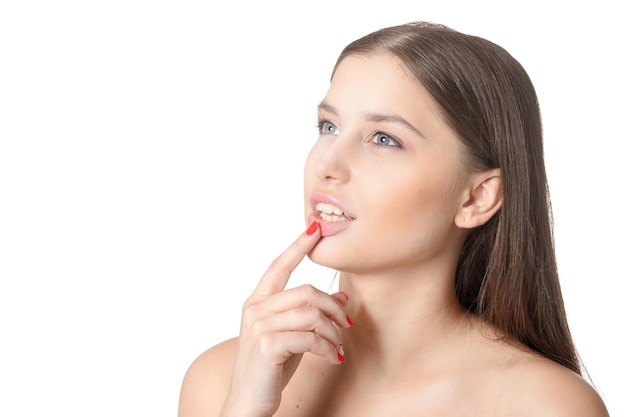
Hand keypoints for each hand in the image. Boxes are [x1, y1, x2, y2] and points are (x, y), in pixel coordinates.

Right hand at [220, 222, 351, 416]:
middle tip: (346, 324)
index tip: (315, 228)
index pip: (279, 266)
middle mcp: (255, 309)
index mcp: (258, 302)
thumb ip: (308, 314)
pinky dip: (327, 348)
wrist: (248, 402)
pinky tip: (333, 358)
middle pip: (306, 291)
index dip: (298, 246)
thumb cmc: (270, 368)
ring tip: (338, 347)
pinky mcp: (268, 345)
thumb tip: (339, 296)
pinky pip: (310, 337)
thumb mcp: (292, 336)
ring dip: (333, 332)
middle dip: (332, 308)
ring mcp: (259, 326)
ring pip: (311, 314)